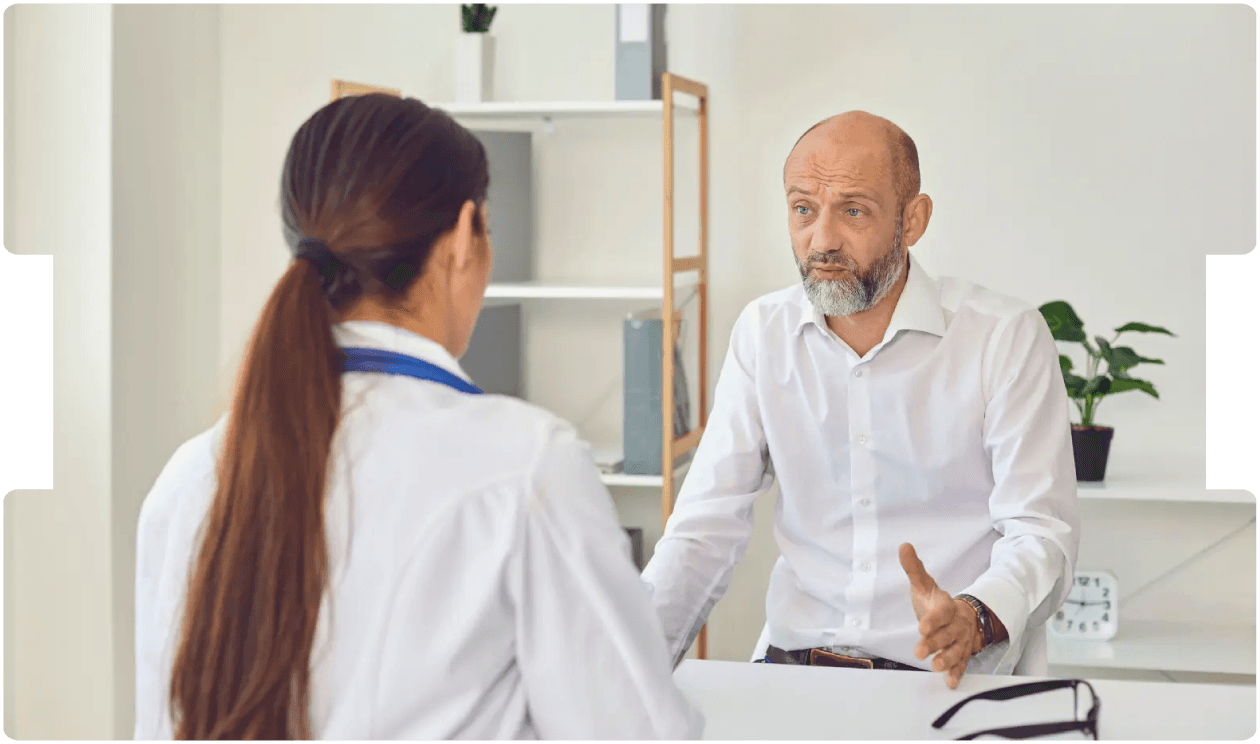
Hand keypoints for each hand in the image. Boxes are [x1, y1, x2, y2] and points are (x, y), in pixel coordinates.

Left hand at [899, 543, 981, 688]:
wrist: (962, 616)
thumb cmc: (937, 602)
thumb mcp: (924, 584)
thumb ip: (914, 568)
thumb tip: (903, 546)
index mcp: (946, 606)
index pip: (941, 613)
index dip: (933, 620)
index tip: (922, 628)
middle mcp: (956, 624)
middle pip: (947, 634)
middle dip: (935, 643)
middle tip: (920, 652)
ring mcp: (960, 640)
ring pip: (956, 650)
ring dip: (947, 659)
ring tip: (935, 666)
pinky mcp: (961, 654)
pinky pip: (961, 664)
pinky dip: (956, 673)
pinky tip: (949, 681)